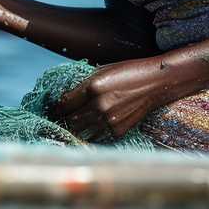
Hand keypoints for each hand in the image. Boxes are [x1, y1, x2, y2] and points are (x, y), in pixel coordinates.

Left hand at [50, 60, 167, 142]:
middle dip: (64, 120)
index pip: (64, 104)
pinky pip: (97, 136)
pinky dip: (93, 133)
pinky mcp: (118, 130)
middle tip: (61, 119)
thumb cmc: (128, 73)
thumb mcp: (101, 72)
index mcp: (92, 87)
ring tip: (75, 125)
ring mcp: (109, 120)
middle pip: (70, 120)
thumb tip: (66, 98)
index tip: (54, 110)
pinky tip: (93, 127)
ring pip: (81, 132)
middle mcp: (99, 105)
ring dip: (76, 129)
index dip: (56, 108)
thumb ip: (84, 86)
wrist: (155, 83)